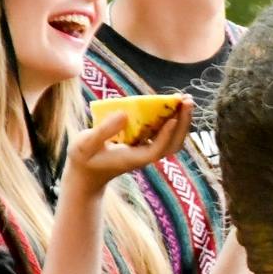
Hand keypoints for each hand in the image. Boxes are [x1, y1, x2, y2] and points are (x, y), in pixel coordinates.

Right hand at [65, 100, 192, 195]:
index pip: (157, 149)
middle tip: (187, 100)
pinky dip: (171, 118)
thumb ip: (103, 130)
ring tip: (185, 98)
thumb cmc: (84, 160)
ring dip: (182, 120)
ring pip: (173, 139)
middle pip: (173, 144)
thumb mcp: (86, 144)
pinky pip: (164, 132)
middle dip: (183, 123)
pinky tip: (171, 103)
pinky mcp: (145, 144)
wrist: (87, 175)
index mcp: (134, 158)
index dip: (166, 135)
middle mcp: (146, 155)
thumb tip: (124, 114)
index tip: (173, 118)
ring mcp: (147, 150)